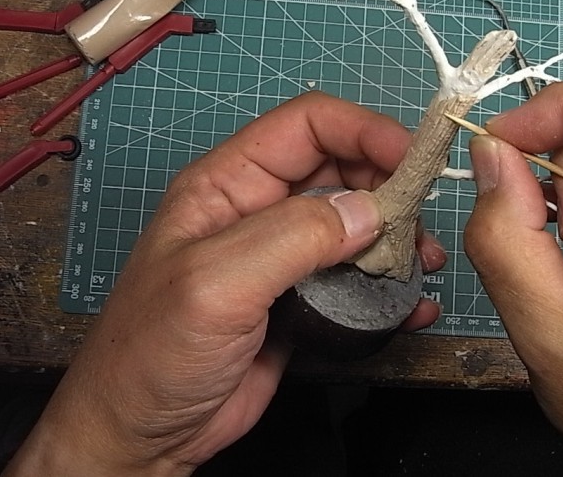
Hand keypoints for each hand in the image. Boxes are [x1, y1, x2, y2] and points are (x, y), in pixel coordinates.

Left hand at [6, 91, 444, 475]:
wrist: (140, 436)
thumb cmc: (150, 355)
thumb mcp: (216, 284)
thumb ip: (292, 237)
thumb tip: (368, 210)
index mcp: (228, 184)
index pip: (307, 126)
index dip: (364, 130)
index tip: (412, 158)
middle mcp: (260, 210)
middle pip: (341, 169)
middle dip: (389, 185)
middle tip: (421, 223)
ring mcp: (283, 256)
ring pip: (357, 222)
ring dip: (397, 236)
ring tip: (422, 266)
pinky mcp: (303, 299)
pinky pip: (357, 277)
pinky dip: (391, 285)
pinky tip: (412, 304)